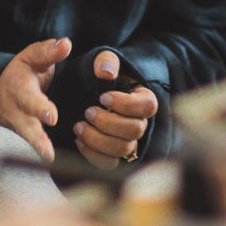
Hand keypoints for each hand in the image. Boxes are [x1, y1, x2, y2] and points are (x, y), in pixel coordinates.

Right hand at [0, 35, 69, 160]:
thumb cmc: (22, 74)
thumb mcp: (32, 57)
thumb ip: (48, 52)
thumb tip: (65, 43)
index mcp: (20, 90)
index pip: (30, 100)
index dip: (40, 108)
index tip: (52, 116)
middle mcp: (16, 113)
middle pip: (25, 129)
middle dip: (36, 140)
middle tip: (48, 153)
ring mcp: (15, 130)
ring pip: (24, 144)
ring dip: (36, 155)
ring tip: (50, 164)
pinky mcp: (19, 142)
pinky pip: (27, 153)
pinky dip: (36, 162)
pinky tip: (52, 171)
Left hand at [71, 49, 157, 168]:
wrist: (85, 93)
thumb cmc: (99, 76)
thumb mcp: (103, 62)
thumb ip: (106, 62)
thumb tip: (106, 72)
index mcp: (142, 99)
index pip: (147, 106)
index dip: (126, 104)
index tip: (103, 97)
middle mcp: (139, 123)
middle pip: (135, 130)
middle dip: (108, 122)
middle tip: (87, 112)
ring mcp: (128, 141)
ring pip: (122, 149)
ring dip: (98, 139)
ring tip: (78, 127)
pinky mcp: (113, 155)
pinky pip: (109, 163)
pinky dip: (93, 155)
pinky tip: (79, 141)